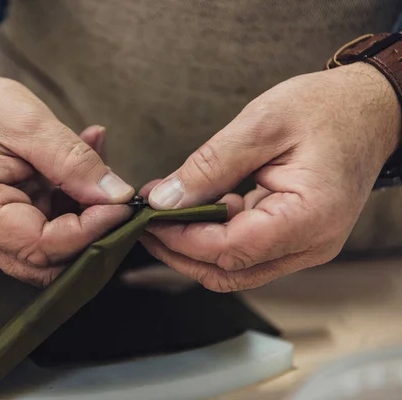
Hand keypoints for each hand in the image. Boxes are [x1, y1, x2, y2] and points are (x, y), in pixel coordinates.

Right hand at [0, 73, 133, 285]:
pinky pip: (50, 229)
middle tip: (117, 195)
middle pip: (48, 259)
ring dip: (85, 216)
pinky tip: (85, 170)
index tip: (121, 204)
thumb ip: (76, 162)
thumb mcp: (31, 124)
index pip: (42, 245)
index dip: (89, 230)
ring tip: (100, 168)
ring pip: (54, 249)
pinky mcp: (7, 225)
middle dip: (90, 232)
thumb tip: (118, 196)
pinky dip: (74, 205)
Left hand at [141, 63, 400, 291]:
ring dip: (193, 246)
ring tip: (162, 214)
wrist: (369, 110)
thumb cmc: (325, 109)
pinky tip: (191, 210)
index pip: (232, 249)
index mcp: (310, 217)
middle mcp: (310, 244)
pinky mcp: (294, 239)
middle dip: (180, 251)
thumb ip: (210, 166)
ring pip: (234, 267)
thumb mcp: (261, 125)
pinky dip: (212, 236)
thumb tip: (164, 201)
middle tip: (146, 222)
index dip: (183, 239)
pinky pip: (245, 251)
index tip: (149, 219)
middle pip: (229, 270)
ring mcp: (303, 246)